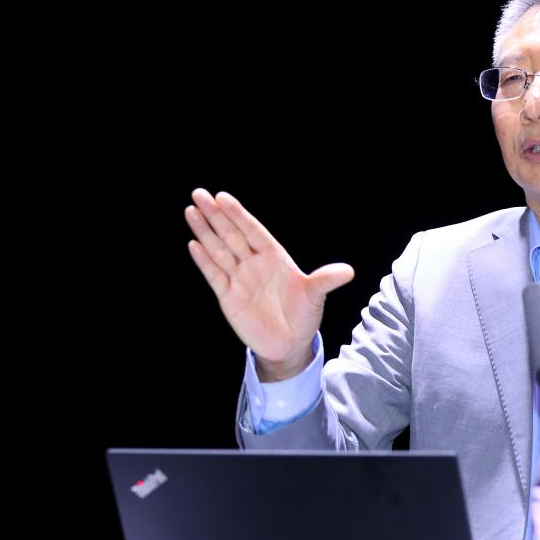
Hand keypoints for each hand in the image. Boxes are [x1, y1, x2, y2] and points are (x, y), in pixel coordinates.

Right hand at [184, 188, 353, 379]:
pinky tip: (194, 244)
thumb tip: (349, 271)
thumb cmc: (304, 316)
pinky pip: (214, 275)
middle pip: (232, 235)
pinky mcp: (229, 297)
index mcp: (274, 257)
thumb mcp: (315, 297)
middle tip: (199, 193)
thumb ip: (326, 281)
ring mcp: (240, 279)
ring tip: (191, 211)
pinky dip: (204, 260)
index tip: (223, 197)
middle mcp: (254, 264)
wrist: (289, 345)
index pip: (253, 231)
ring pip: (219, 250)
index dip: (238, 215)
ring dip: (205, 232)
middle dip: (216, 215)